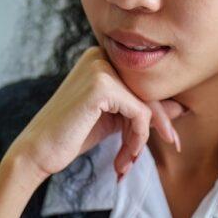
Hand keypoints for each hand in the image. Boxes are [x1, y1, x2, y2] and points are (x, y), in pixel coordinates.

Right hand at [7, 45, 185, 183]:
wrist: (37, 152)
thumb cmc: (71, 136)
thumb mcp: (114, 120)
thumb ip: (142, 111)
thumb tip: (180, 107)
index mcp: (101, 58)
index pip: (143, 83)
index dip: (159, 112)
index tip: (170, 138)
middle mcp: (100, 56)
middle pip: (148, 90)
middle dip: (160, 123)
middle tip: (172, 147)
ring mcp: (100, 67)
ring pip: (146, 105)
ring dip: (141, 139)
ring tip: (126, 162)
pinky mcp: (101, 86)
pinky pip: (139, 114)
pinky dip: (136, 140)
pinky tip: (122, 158)